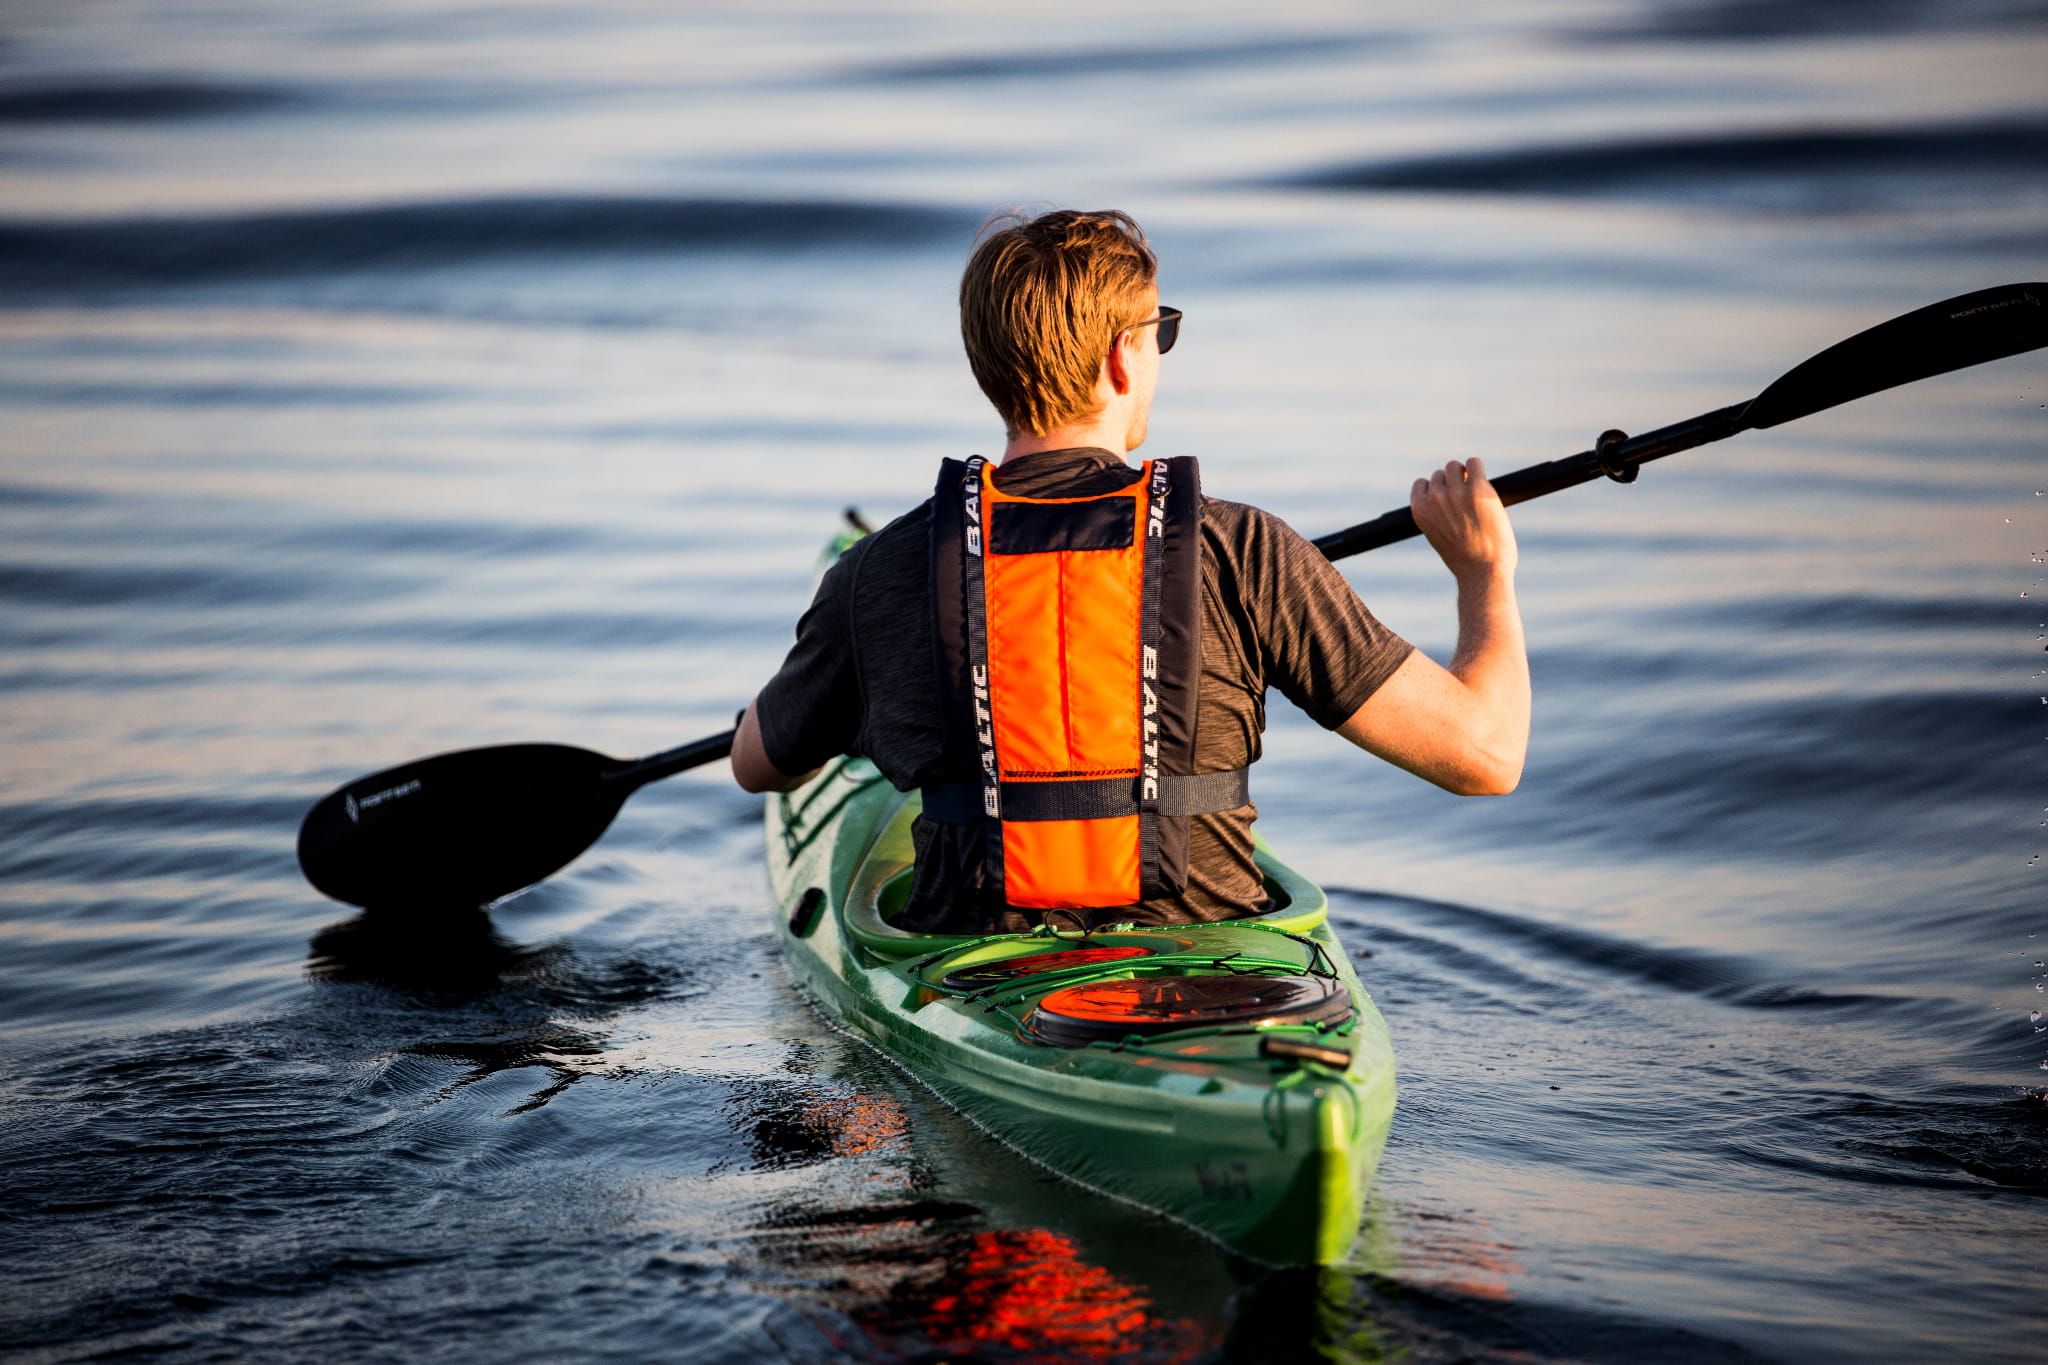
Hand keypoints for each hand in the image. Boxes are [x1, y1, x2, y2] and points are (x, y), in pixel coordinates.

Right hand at [1410, 457, 1516, 580]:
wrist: (1483, 571)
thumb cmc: (1465, 560)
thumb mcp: (1438, 537)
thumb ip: (1437, 515)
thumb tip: (1447, 494)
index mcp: (1420, 511)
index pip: (1422, 484)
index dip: (1436, 490)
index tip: (1448, 500)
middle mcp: (1435, 498)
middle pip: (1441, 474)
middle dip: (1453, 483)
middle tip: (1467, 501)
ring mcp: (1456, 492)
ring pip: (1455, 466)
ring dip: (1465, 474)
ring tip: (1476, 492)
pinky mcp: (1478, 489)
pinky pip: (1474, 463)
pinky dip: (1477, 468)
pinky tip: (1483, 481)